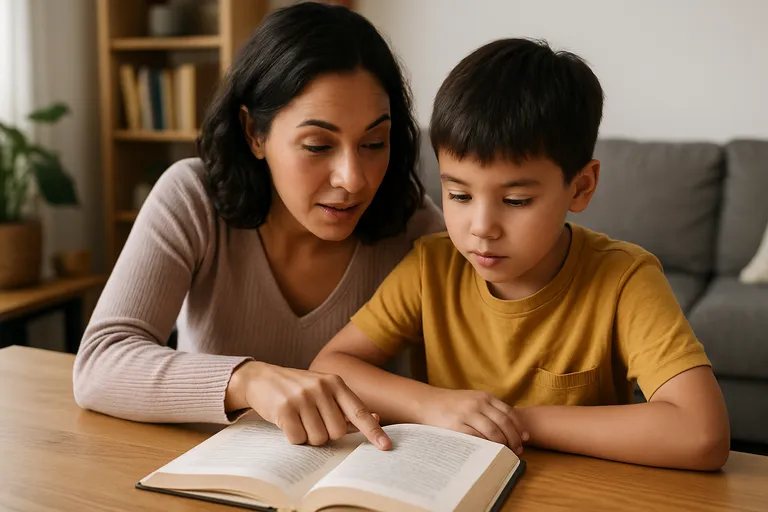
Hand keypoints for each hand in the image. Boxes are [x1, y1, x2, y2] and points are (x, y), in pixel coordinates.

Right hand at [225, 361, 390, 449]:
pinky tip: (287, 423)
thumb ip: (346, 406)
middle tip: (312, 421)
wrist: (260, 378)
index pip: (359, 411)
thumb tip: (376, 418)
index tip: (386, 446)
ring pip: (318, 438)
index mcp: (335, 382)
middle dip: (326, 434)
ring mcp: (303, 397)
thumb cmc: (297, 388)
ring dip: (309, 437)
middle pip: (337, 432)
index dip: (373, 430)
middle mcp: (321, 387)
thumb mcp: (323, 390)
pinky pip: (298, 439)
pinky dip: (293, 438)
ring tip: (299, 420)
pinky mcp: (285, 408)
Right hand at [418, 388, 528, 453]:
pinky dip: (486, 447)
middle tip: (518, 450)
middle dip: (514, 438)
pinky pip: (477, 439)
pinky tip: (490, 453)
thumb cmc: (451, 404)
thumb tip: (510, 427)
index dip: (519, 427)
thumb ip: (489, 408)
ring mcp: (467, 414)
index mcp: (484, 397)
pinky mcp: (456, 426)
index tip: (525, 438)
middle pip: (504, 423)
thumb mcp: (472, 399)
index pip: (509, 412)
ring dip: (502, 444)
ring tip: (506, 453)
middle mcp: (477, 404)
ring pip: (493, 432)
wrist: (426, 402)